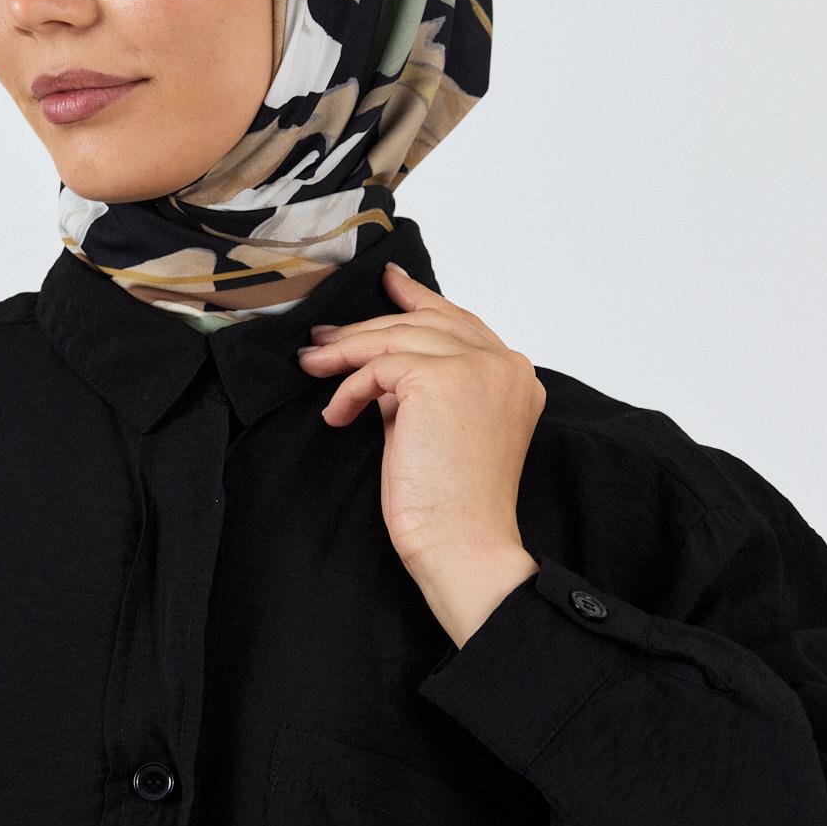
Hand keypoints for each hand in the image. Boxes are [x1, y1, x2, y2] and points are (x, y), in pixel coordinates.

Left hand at [296, 261, 546, 589]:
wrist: (462, 543)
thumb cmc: (451, 504)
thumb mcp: (441, 427)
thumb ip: (425, 387)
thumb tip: (379, 364)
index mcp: (515, 375)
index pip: (460, 322)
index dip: (420, 299)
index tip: (389, 282)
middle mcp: (504, 363)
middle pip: (426, 322)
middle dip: (368, 326)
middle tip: (324, 337)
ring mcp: (476, 367)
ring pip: (397, 336)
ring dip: (346, 351)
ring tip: (311, 364)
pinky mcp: (439, 378)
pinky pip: (378, 367)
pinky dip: (350, 388)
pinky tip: (337, 415)